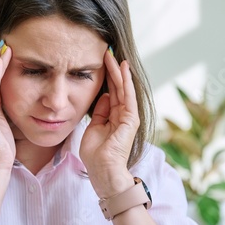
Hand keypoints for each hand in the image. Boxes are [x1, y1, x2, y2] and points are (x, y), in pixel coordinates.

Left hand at [80, 50, 139, 197]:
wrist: (103, 172)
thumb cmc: (96, 155)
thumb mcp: (93, 128)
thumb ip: (99, 112)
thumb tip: (103, 96)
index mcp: (113, 117)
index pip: (110, 92)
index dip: (106, 77)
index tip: (100, 62)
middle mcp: (122, 115)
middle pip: (117, 87)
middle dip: (111, 69)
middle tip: (106, 51)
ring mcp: (128, 116)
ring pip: (123, 88)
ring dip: (118, 71)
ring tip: (112, 54)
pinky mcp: (130, 119)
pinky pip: (127, 96)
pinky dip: (125, 81)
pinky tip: (122, 68)